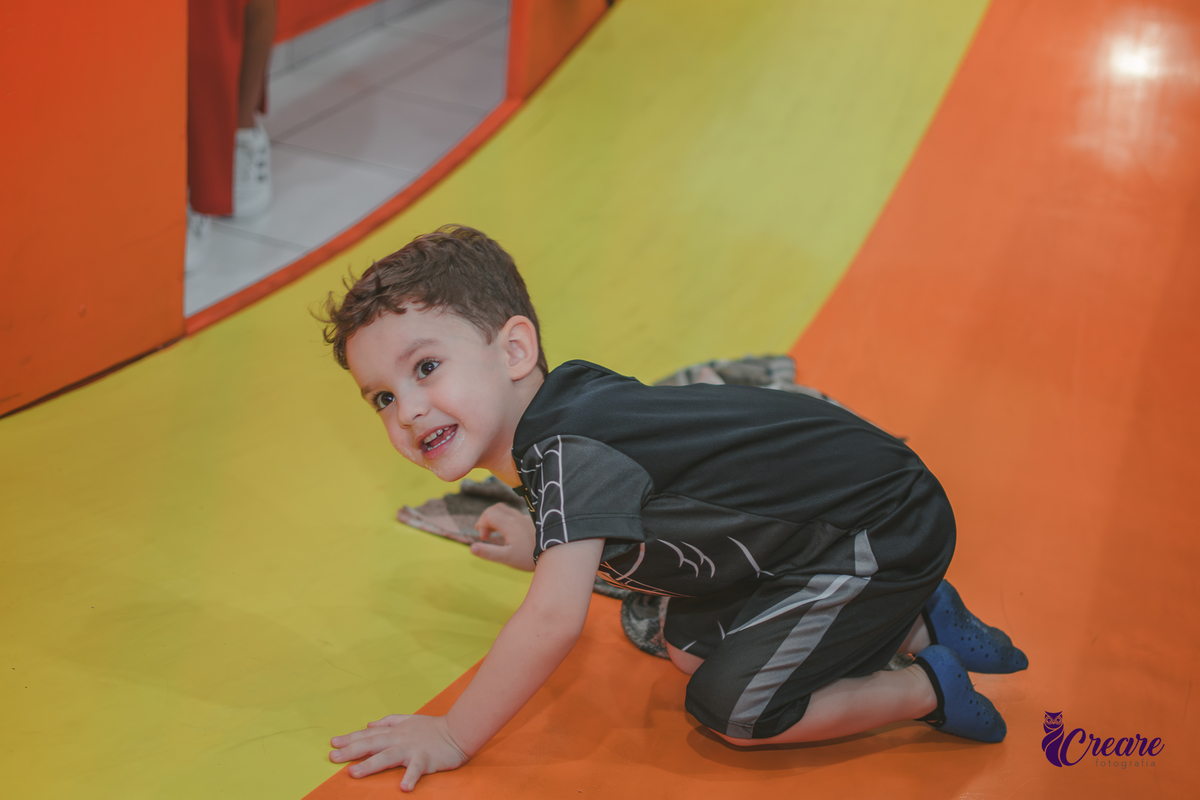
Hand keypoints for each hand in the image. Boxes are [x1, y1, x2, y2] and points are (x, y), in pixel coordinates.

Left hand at [330, 714, 468, 791]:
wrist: (458, 730)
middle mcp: (399, 739)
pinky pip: (416, 769)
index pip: (369, 735)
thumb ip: (388, 721)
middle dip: (351, 751)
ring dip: (370, 765)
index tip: (333, 743)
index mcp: (395, 731)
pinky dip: (410, 778)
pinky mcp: (425, 759)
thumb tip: (369, 724)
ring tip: (354, 773)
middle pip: (372, 744)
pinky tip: (403, 788)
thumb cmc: (433, 727)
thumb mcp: (409, 719)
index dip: (350, 738)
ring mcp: (411, 749)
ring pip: (387, 756)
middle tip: (332, 757)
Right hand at [469, 502, 535, 570]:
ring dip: (494, 517)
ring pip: (504, 509)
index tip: (483, 538)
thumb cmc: (529, 558)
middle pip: (495, 509)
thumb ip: (489, 553)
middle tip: (485, 535)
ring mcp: (523, 518)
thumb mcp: (507, 558)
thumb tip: (471, 548)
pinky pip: (512, 513)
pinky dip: (504, 518)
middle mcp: (516, 518)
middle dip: (485, 519)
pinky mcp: (529, 522)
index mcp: (509, 524)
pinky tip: (507, 532)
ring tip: (493, 532)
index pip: (488, 515)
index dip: (481, 524)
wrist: (554, 555)